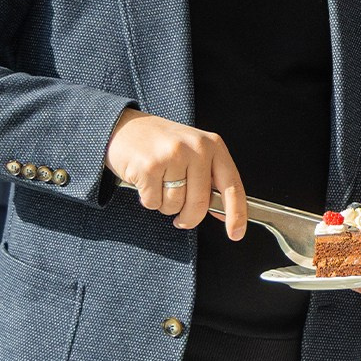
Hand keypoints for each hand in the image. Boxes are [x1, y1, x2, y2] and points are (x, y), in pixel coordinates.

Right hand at [105, 110, 245, 237]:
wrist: (123, 127)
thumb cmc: (161, 144)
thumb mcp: (193, 153)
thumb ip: (209, 179)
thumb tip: (222, 212)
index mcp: (212, 145)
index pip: (232, 186)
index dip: (236, 214)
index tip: (236, 233)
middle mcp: (195, 148)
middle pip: (199, 204)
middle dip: (189, 218)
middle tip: (181, 218)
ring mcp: (172, 155)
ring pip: (175, 205)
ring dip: (165, 205)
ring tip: (159, 183)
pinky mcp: (149, 166)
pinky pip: (154, 202)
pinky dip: (148, 199)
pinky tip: (146, 181)